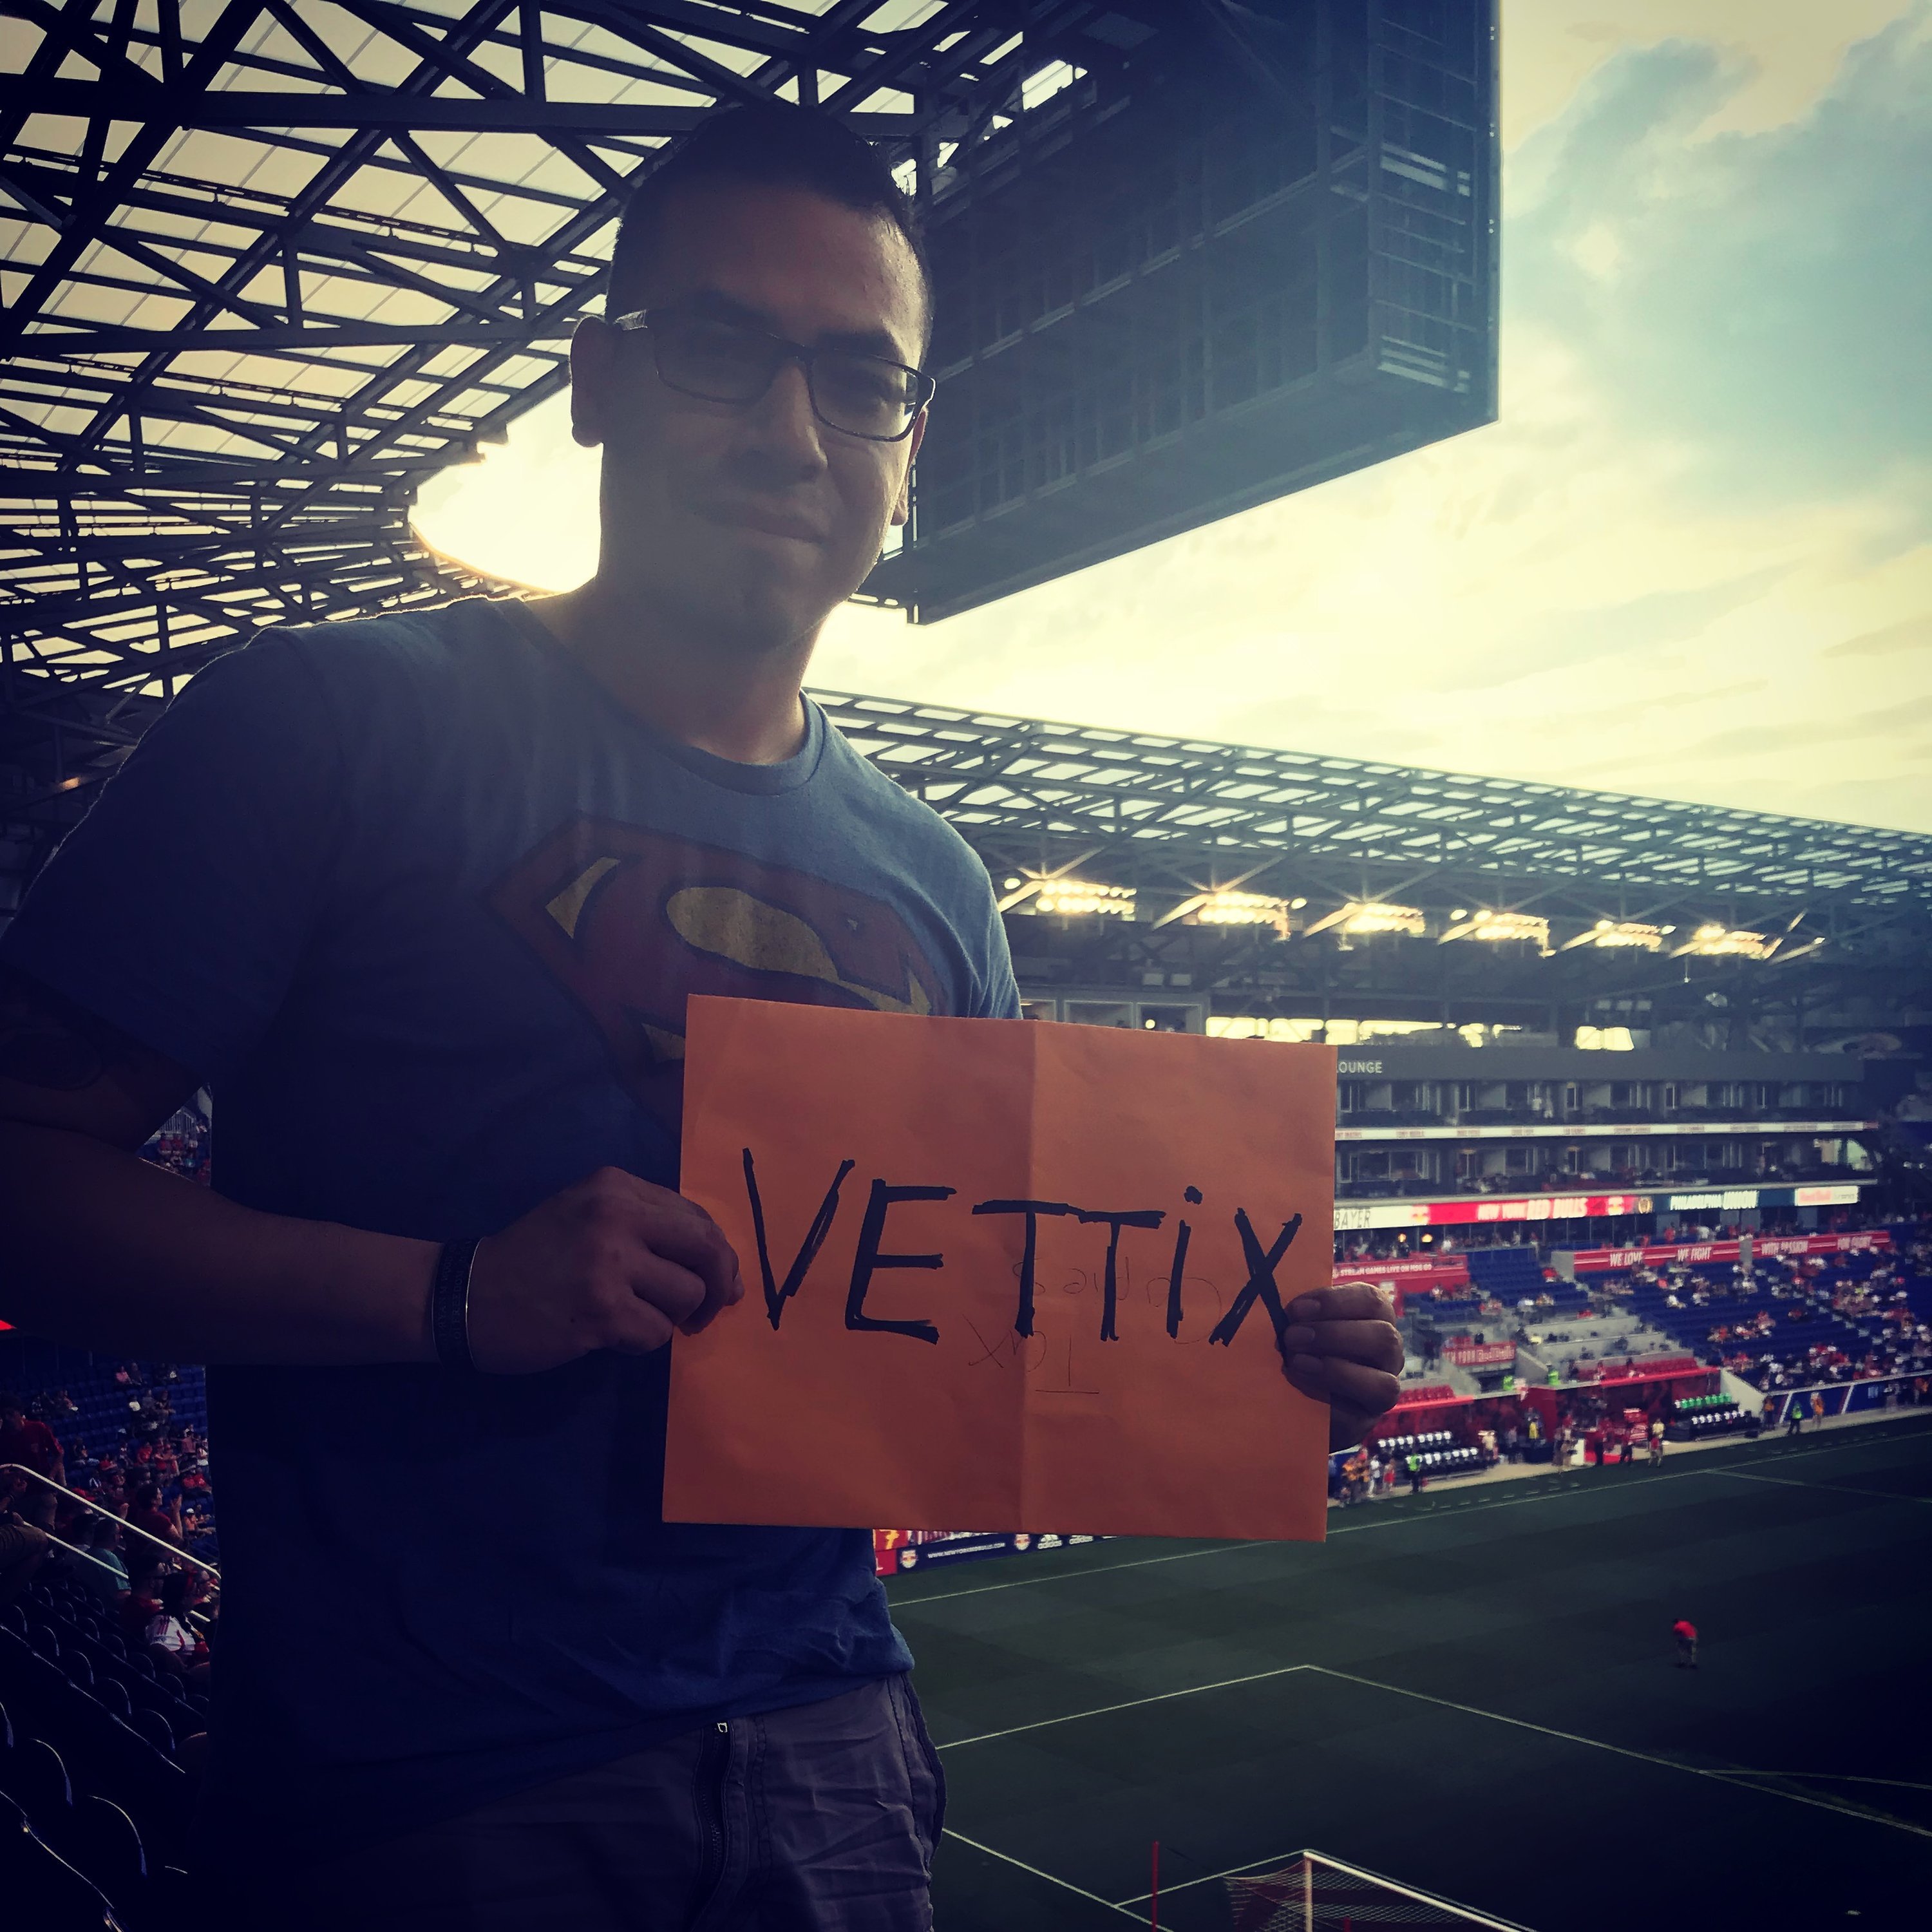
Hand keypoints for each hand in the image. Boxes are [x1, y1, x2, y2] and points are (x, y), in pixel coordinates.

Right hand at [463, 1167, 743, 1373]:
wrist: (466, 1294)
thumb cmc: (534, 1256)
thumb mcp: (589, 1216)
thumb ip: (651, 1229)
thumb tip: (724, 1273)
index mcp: (617, 1187)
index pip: (697, 1217)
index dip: (718, 1253)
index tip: (717, 1280)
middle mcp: (617, 1215)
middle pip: (708, 1250)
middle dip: (717, 1286)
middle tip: (704, 1312)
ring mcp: (609, 1263)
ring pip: (687, 1295)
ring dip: (671, 1317)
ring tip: (636, 1317)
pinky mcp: (601, 1310)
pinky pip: (657, 1333)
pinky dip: (643, 1341)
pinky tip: (611, 1334)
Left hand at [1278, 1285, 1404, 1452]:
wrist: (1292, 1396)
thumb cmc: (1300, 1344)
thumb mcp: (1302, 1320)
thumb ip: (1301, 1310)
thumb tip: (1279, 1300)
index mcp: (1376, 1319)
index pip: (1372, 1301)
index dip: (1335, 1302)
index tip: (1297, 1309)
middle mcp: (1389, 1355)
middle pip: (1384, 1339)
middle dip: (1333, 1335)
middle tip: (1292, 1336)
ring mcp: (1382, 1391)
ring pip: (1384, 1384)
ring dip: (1335, 1371)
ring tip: (1296, 1362)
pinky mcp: (1363, 1423)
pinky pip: (1355, 1415)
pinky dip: (1324, 1398)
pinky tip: (1298, 1385)